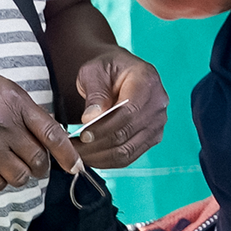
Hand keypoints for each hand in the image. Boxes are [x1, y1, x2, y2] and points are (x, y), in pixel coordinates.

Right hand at [0, 67, 81, 191]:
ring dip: (17, 177)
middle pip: (38, 159)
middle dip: (40, 168)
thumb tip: (41, 130)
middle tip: (34, 168)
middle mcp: (5, 122)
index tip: (75, 165)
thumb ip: (18, 107)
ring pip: (19, 176)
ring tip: (7, 168)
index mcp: (15, 100)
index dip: (68, 153)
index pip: (52, 132)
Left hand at [71, 49, 167, 169]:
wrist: (119, 73)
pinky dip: (108, 161)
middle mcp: (158, 104)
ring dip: (99, 157)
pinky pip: (129, 157)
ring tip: (78, 154)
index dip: (103, 128)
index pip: (128, 112)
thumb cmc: (106, 69)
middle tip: (72, 149)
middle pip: (127, 135)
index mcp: (147, 81)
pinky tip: (91, 156)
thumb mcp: (94, 71)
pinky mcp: (151, 138)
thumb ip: (94, 92)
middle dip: (96, 145)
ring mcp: (157, 123)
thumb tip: (91, 118)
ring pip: (127, 151)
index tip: (82, 135)